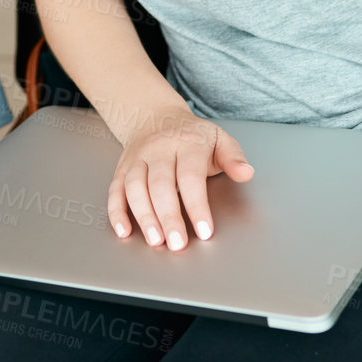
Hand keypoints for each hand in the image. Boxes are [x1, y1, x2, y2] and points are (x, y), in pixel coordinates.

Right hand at [107, 105, 252, 251]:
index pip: (190, 176)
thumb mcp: (219, 139)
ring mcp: (137, 158)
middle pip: (160, 185)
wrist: (158, 118)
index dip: (196, 205)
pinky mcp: (122, 167)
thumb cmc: (193, 137)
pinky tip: (124, 230)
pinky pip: (115, 189)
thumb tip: (246, 173)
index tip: (204, 231)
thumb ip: (233, 158)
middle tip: (177, 244)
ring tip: (155, 240)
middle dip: (168, 217)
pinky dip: (117, 211)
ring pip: (135, 187)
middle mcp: (158, 149)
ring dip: (144, 216)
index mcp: (187, 143)